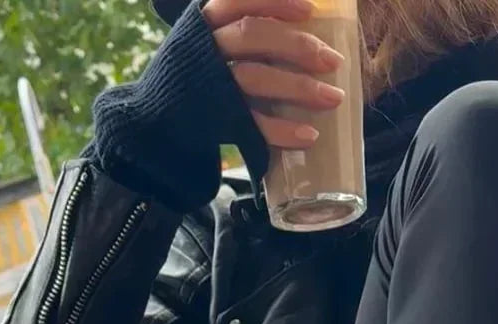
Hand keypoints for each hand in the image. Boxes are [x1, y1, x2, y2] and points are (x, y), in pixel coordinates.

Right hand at [202, 0, 345, 149]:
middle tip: (334, 60)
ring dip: (298, 87)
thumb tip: (303, 21)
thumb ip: (249, 34)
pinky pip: (251, 125)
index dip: (273, 2)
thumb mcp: (216, 45)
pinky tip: (309, 135)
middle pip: (252, 36)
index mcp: (206, 24)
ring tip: (333, 97)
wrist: (163, 125)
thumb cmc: (203, 78)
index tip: (309, 10)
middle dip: (296, 45)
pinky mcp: (216, 122)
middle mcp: (205, 50)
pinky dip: (282, 130)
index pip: (238, 1)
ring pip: (254, 78)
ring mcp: (210, 87)